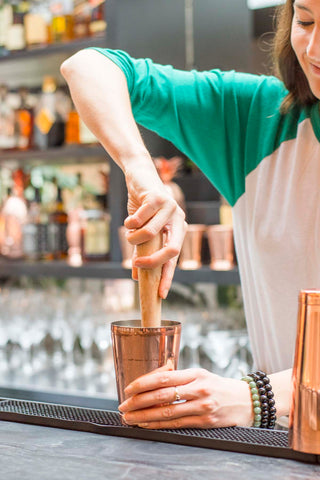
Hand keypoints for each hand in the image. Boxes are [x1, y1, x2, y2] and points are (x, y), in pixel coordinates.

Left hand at [119, 367, 253, 428]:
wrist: (247, 400)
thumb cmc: (218, 386)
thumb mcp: (201, 374)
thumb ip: (179, 376)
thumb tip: (153, 379)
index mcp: (195, 373)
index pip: (164, 377)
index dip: (143, 383)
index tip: (128, 388)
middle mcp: (198, 388)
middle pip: (162, 395)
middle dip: (138, 401)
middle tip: (123, 406)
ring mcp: (203, 406)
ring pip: (167, 412)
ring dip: (144, 416)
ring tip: (129, 418)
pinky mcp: (206, 422)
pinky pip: (177, 424)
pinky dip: (159, 425)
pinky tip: (147, 425)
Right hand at [124, 161, 186, 298]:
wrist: (139, 178)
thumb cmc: (142, 208)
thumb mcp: (143, 232)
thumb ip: (143, 252)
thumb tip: (137, 277)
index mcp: (178, 231)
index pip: (175, 259)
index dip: (168, 277)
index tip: (161, 295)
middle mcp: (179, 220)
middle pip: (172, 250)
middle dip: (152, 262)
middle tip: (136, 264)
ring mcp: (171, 208)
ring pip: (150, 234)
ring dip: (134, 239)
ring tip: (129, 235)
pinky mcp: (159, 197)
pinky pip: (140, 219)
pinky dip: (130, 224)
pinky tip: (128, 221)